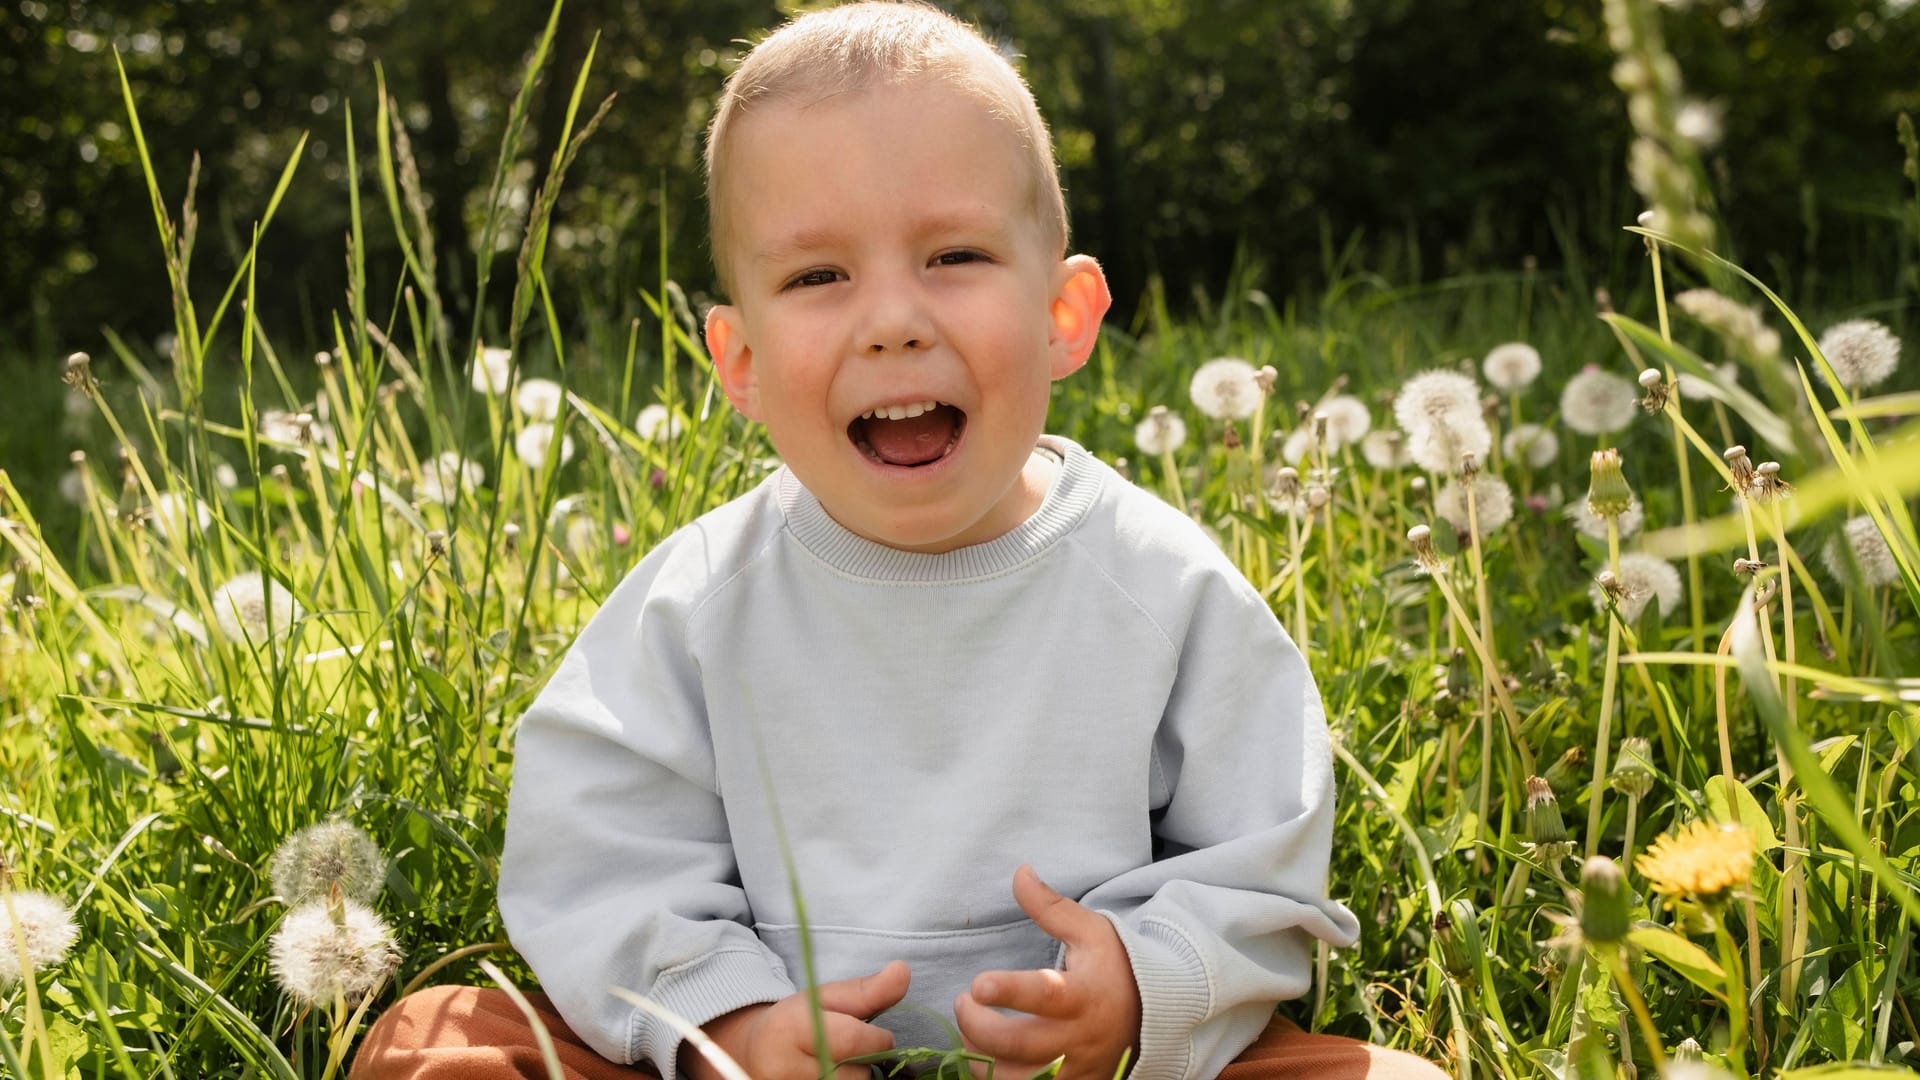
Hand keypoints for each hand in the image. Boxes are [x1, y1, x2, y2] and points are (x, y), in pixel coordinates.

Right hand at [683, 960, 910, 1079]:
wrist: (755, 1055)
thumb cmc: (795, 1022)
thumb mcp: (825, 998)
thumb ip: (867, 990)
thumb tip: (903, 970)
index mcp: (790, 1031)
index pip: (853, 1041)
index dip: (876, 1038)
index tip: (876, 1033)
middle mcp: (786, 1071)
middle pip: (857, 1075)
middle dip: (865, 1061)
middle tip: (848, 1050)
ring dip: (856, 1079)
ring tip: (838, 1064)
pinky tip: (834, 1076)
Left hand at [955, 866, 1141, 1079]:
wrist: (1151, 1017)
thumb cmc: (1114, 967)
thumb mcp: (1090, 931)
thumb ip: (1051, 907)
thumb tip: (1019, 872)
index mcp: (1083, 996)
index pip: (1044, 995)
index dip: (1008, 991)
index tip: (977, 983)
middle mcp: (1078, 1039)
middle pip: (1019, 1046)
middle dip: (977, 1027)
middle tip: (963, 1002)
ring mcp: (1074, 1071)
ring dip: (979, 1059)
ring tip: (970, 1031)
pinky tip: (984, 1059)